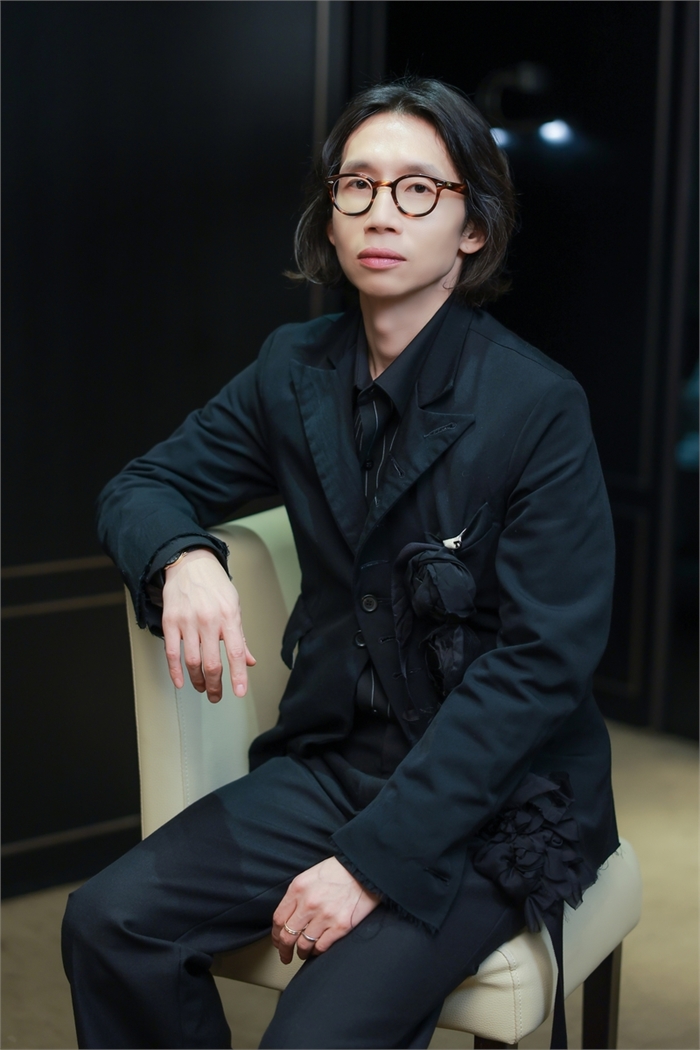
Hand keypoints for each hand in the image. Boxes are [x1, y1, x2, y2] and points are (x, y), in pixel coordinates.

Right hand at [161, 549, 255, 703]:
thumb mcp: (234, 606)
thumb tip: (249, 660)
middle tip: (217, 696)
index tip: (239, 691)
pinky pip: (171, 652)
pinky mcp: (170, 622)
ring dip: (198, 680)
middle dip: (216, 684)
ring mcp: (188, 621)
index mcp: (229, 616)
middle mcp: (209, 619)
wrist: (190, 564)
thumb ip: (240, 636)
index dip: (238, 675)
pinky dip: (175, 671)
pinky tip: (181, 681)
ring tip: (202, 688)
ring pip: (192, 661)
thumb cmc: (215, 585)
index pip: (236, 652)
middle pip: (212, 662)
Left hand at [271, 857, 380, 963]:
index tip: (278, 941)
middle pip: (288, 935)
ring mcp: (325, 916)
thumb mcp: (310, 876)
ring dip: (301, 952)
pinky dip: (317, 951)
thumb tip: (289, 917)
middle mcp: (309, 903)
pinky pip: (322, 947)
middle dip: (284, 949)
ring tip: (303, 953)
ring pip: (303, 945)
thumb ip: (298, 895)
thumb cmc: (339, 871)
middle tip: (285, 955)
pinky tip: (317, 949)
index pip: (279, 919)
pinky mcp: (341, 926)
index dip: (276, 934)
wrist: (364, 869)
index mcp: (298, 888)